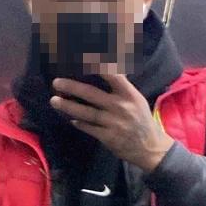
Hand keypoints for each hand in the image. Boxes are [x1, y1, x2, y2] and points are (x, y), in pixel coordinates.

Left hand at [50, 74, 173, 173]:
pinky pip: (89, 128)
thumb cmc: (141, 120)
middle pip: (91, 94)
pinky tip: (70, 119)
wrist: (150, 148)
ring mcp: (113, 123)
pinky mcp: (108, 138)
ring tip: (54, 101)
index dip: (97, 65)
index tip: (82, 58)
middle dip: (72, 87)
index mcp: (129, 94)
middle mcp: (120, 107)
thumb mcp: (136, 99)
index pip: (112, 75)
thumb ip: (120, 87)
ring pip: (86, 113)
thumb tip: (104, 70)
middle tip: (56, 82)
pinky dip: (79, 123)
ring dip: (68, 106)